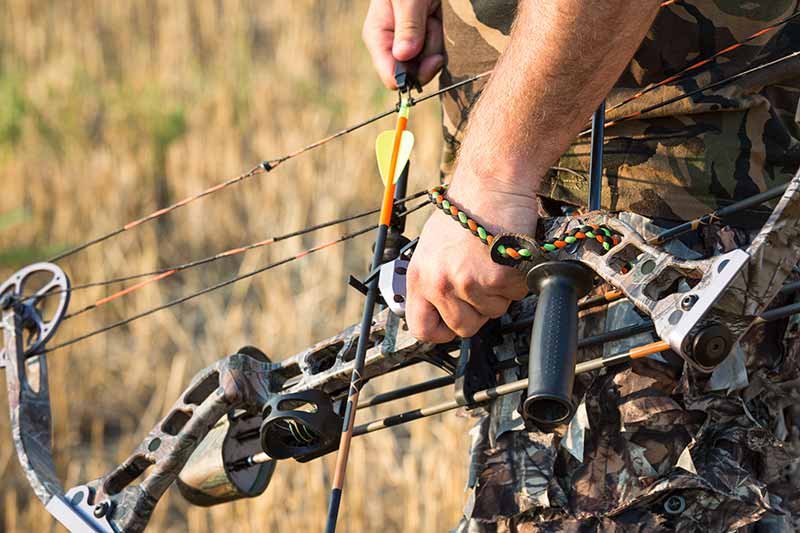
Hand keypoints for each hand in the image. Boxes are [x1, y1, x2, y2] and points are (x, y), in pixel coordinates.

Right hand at [362, 0, 443, 88]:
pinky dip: (444, 40)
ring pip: (427, 65)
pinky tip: (440, 20)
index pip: (391, 76)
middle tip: (434, 25)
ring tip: (435, 15)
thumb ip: (408, 26)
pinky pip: (437, 54)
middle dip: (429, 55)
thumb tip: (404, 56)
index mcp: (378, 37)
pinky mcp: (424, 40)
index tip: (433, 59)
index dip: (414, 75)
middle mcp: (392, 45)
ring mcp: (409, 44)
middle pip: (413, 74)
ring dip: (438, 43)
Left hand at [406, 175, 536, 341]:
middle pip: (463, 327)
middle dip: (478, 312)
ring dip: (500, 292)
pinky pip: (513, 296)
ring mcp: (467, 282)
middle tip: (482, 283)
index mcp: (420, 276)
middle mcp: (439, 282)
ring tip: (494, 261)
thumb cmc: (466, 210)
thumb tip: (439, 306)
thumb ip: (434, 278)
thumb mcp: (432, 248)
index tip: (452, 324)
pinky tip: (507, 257)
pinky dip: (517, 280)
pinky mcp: (495, 277)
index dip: (441, 331)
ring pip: (492, 312)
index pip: (421, 327)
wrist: (490, 185)